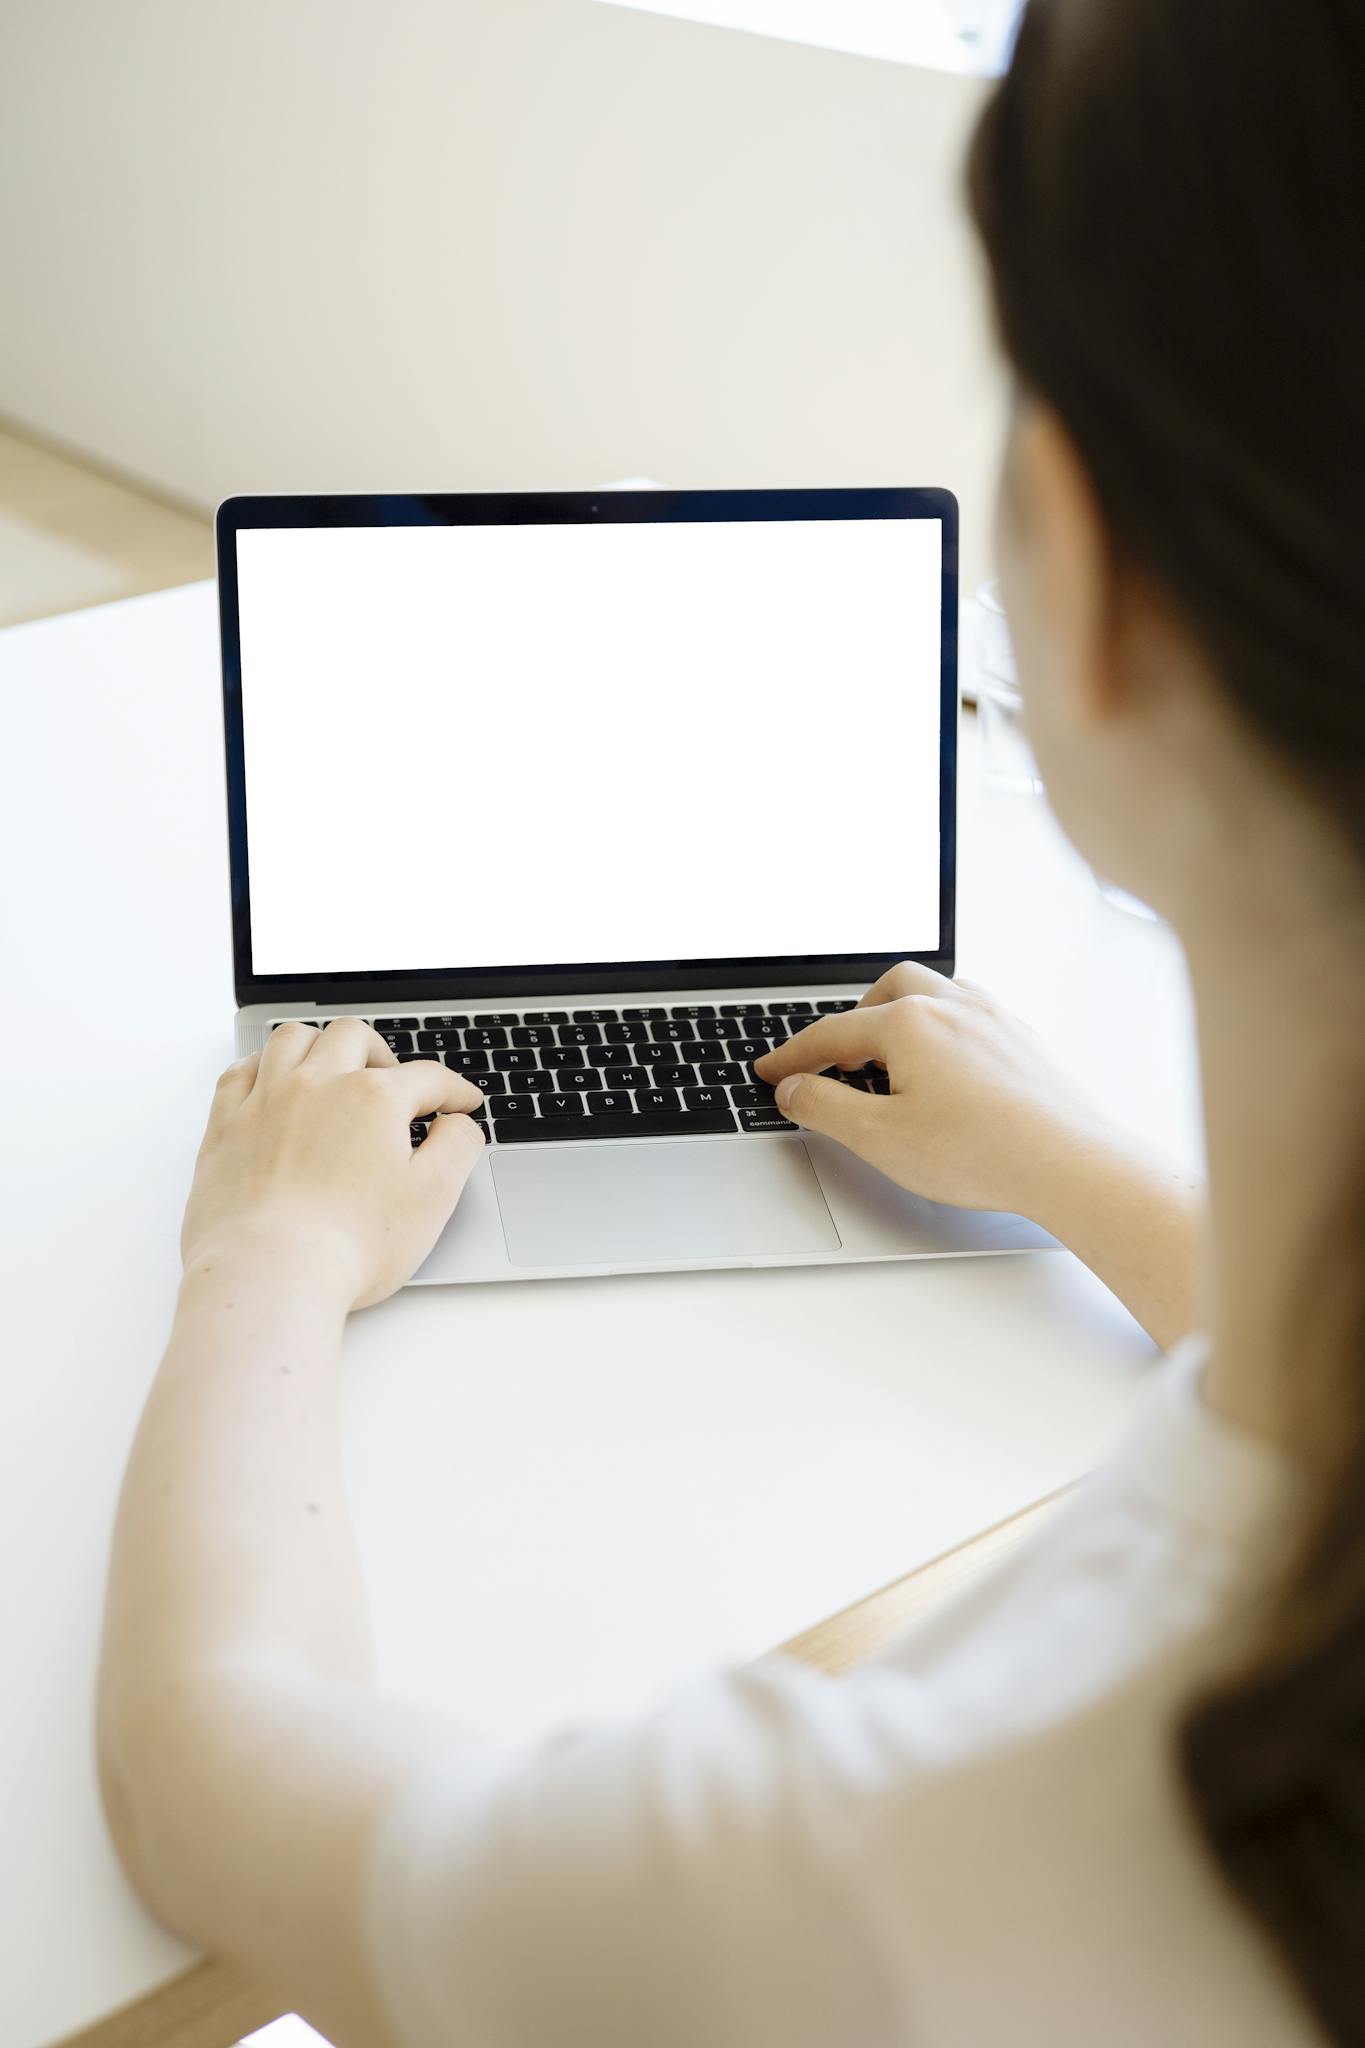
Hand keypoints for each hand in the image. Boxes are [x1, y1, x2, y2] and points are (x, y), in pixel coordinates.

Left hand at [181, 1020, 486, 1307]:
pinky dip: (260, 1066)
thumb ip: (457, 1148)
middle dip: (382, 1052)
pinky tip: (270, 1082)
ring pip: (293, 1038)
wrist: (268, 1273)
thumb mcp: (432, 1199)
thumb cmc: (348, 1245)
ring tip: (332, 1068)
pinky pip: (240, 1071)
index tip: (462, 1104)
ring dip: (319, 1044)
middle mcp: (317, 1085)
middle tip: (394, 1081)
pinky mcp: (225, 1125)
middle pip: (353, 1037)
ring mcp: (265, 1101)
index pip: (426, 1078)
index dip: (453, 1090)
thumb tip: (458, 1124)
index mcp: (373, 1099)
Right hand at [754, 962, 1107, 1218]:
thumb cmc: (985, 1151)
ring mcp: (994, 1017)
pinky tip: (945, 1066)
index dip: (793, 1057)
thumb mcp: (881, 1138)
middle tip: (836, 1058)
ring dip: (901, 1016)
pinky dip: (941, 1028)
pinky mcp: (1023, 1039)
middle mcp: (952, 1006)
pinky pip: (970, 1012)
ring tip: (889, 1058)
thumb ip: (826, 1108)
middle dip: (853, 1019)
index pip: (832, 1034)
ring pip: (933, 992)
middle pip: (887, 991)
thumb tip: (795, 1088)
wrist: (1073, 1163)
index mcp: (909, 1023)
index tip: (771, 1072)